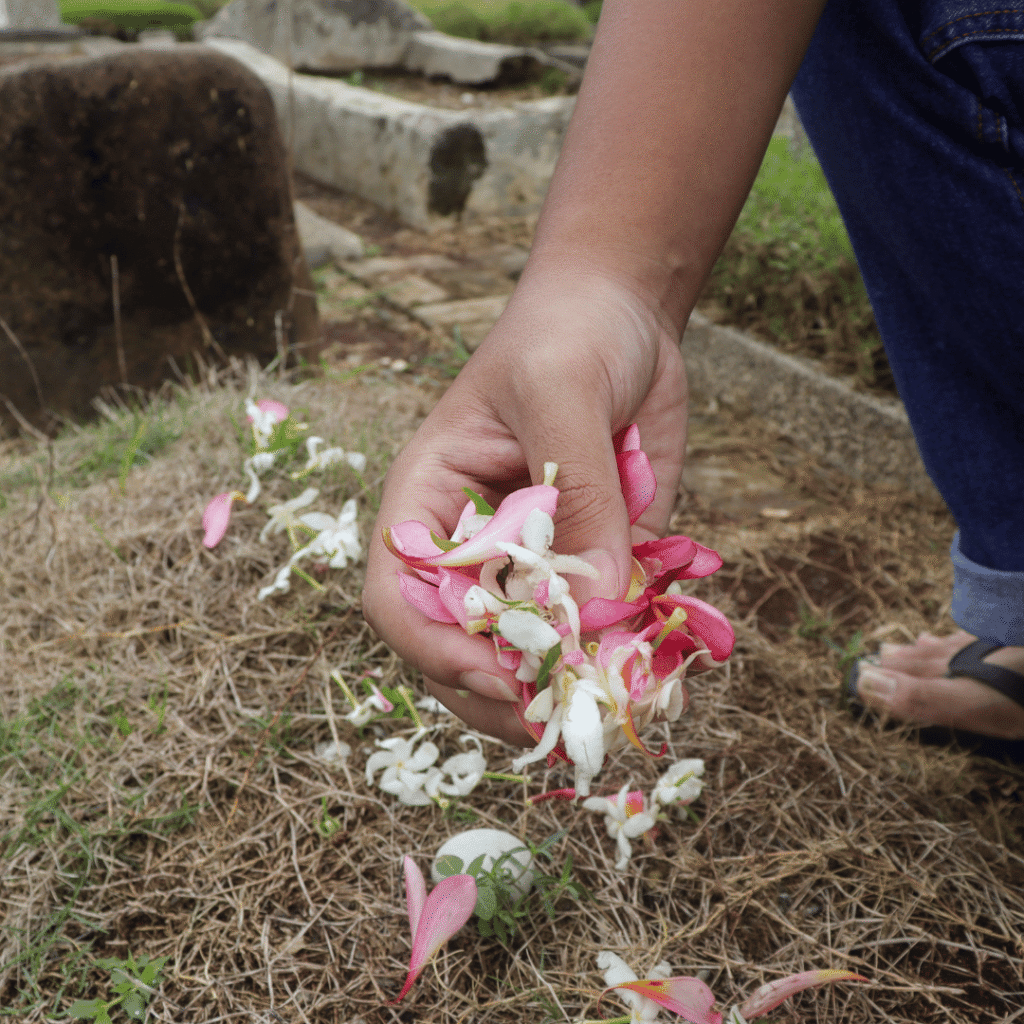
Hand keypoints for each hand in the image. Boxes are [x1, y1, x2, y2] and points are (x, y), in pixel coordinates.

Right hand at [363, 265, 687, 742]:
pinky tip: (659, 670)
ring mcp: (537, 559)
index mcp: (430, 502)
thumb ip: (573, 492)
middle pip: (460, 645)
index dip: (432, 648)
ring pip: (531, 649)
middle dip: (502, 691)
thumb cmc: (565, 331)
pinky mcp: (595, 561)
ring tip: (613, 707)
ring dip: (566, 687)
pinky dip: (625, 656)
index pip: (398, 595)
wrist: (623, 311)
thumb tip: (597, 604)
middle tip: (561, 718)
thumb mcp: (560, 392)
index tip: (497, 676)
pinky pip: (602, 624)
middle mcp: (476, 544)